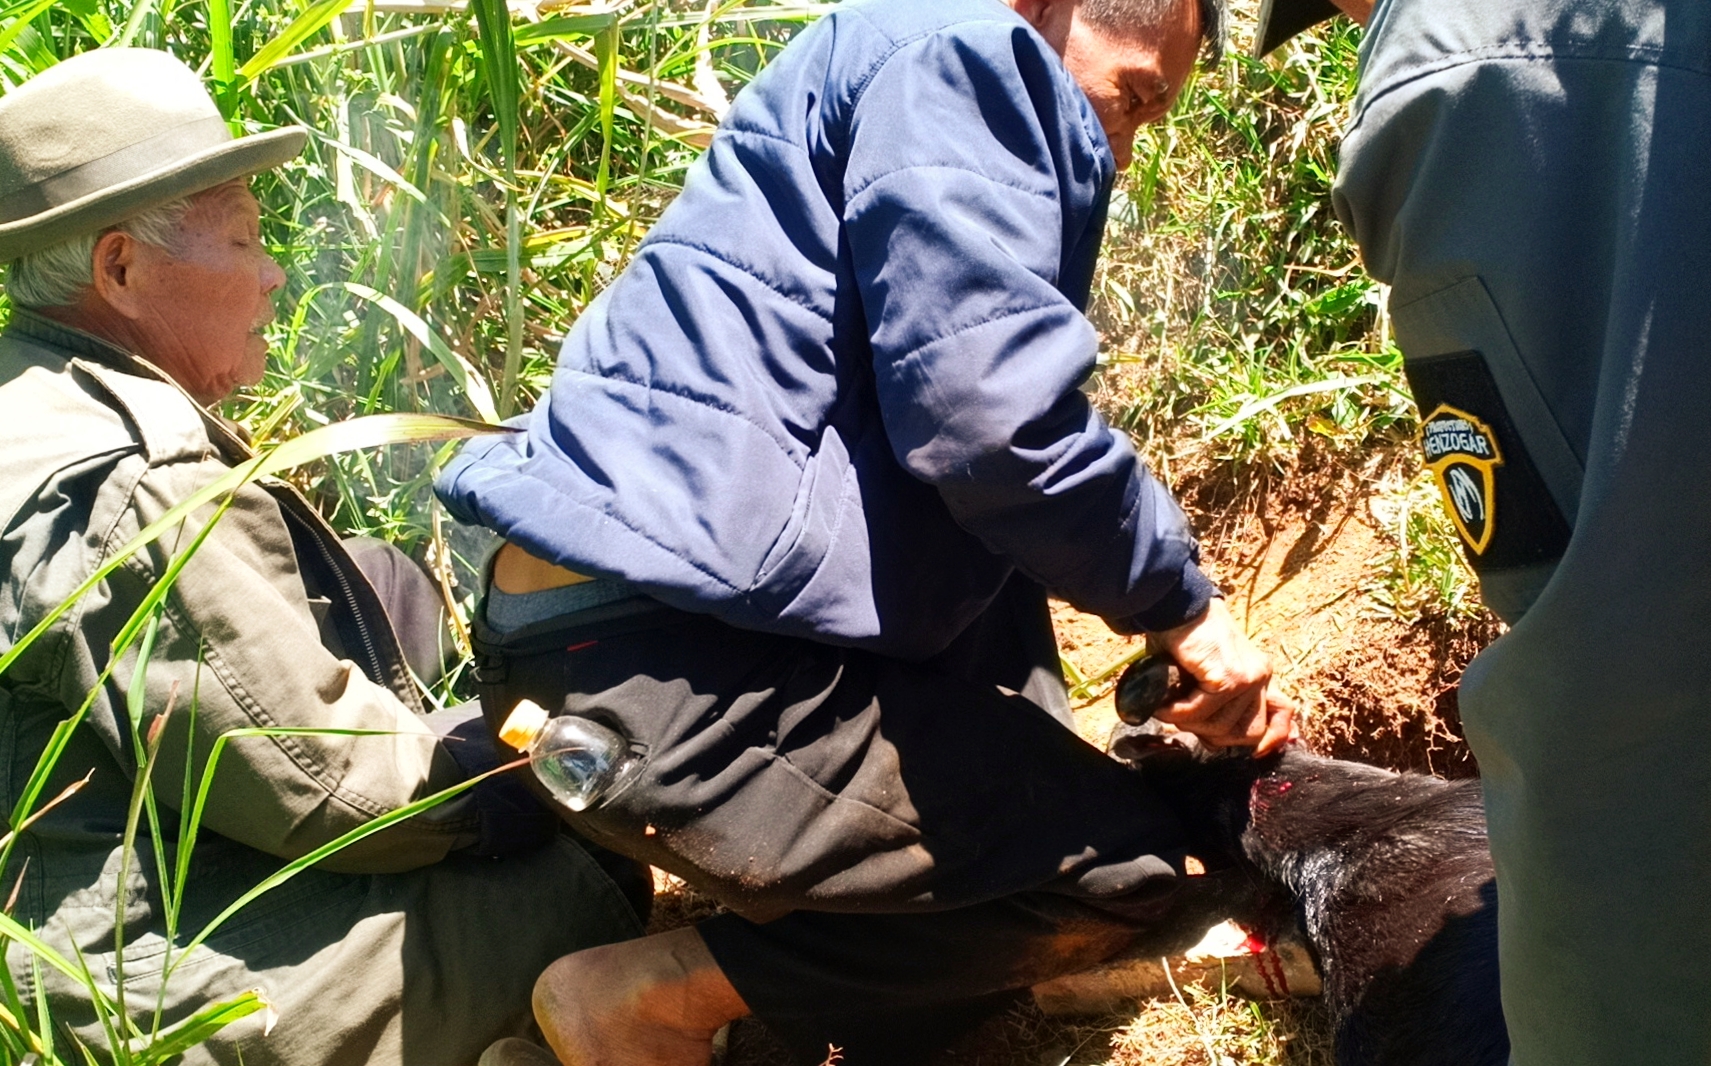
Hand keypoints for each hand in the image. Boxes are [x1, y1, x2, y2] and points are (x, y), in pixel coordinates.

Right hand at [1147, 598, 1295, 755]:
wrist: (1173, 606)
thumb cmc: (1181, 637)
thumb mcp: (1203, 673)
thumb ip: (1213, 699)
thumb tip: (1211, 738)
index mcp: (1259, 673)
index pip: (1283, 713)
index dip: (1272, 738)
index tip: (1255, 751)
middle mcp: (1261, 675)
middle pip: (1249, 732)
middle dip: (1214, 736)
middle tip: (1185, 720)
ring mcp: (1249, 677)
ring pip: (1220, 727)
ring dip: (1186, 722)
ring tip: (1166, 706)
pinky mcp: (1230, 677)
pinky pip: (1201, 712)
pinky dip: (1177, 712)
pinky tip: (1163, 703)